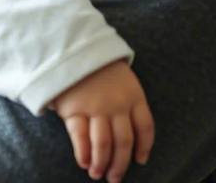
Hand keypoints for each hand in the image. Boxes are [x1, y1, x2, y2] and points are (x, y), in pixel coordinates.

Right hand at [52, 61, 153, 182]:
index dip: (144, 148)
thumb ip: (127, 100)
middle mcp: (117, 104)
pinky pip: (80, 137)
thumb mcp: (122, 77)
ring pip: (103, 144)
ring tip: (98, 174)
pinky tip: (84, 162)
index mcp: (133, 95)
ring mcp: (95, 107)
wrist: (70, 45)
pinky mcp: (73, 109)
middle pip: (124, 142)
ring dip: (102, 163)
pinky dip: (83, 153)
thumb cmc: (96, 64)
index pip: (145, 128)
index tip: (140, 161)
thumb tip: (130, 132)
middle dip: (120, 164)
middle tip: (115, 177)